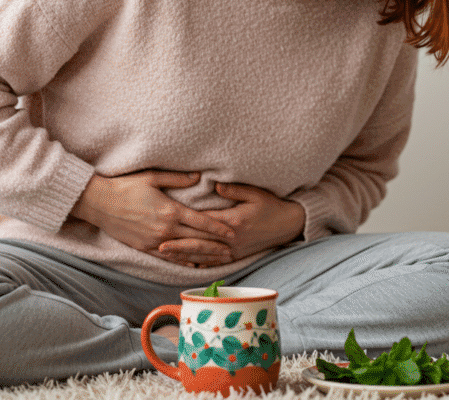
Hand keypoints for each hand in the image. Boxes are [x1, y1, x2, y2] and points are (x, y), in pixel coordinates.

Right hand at [69, 171, 235, 266]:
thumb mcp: (152, 177)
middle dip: (216, 246)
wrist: (97, 202)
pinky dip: (183, 261)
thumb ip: (178, 179)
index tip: (233, 233)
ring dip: (203, 257)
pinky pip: (168, 257)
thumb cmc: (124, 185)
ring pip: (185, 252)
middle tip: (233, 251)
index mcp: (170, 210)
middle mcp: (164, 229)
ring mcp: (154, 241)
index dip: (219, 228)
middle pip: (197, 240)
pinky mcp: (143, 247)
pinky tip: (193, 265)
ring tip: (218, 261)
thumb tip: (199, 177)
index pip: (201, 222)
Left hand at [157, 182, 304, 266]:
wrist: (289, 224)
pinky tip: (185, 264)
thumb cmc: (272, 205)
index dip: (187, 223)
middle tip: (159, 245)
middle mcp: (232, 239)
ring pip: (205, 256)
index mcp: (234, 221)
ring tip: (166, 255)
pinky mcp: (237, 257)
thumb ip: (234, 189)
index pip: (206, 222)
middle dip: (179, 245)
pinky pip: (215, 263)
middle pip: (201, 243)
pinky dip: (200, 264)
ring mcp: (234, 251)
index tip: (170, 221)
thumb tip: (214, 184)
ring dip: (185, 256)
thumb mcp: (255, 193)